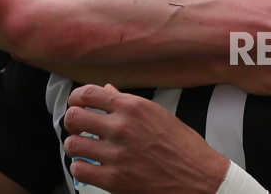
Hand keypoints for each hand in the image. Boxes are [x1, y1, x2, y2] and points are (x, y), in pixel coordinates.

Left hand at [64, 84, 228, 193]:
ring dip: (74, 145)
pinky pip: (79, 170)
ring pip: (72, 144)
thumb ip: (128, 103)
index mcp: (133, 107)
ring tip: (83, 148)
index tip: (76, 103)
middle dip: (71, 121)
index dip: (76, 97)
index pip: (88, 93)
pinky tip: (90, 166)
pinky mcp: (114, 180)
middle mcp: (121, 127)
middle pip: (74, 117)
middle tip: (76, 127)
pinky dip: (80, 168)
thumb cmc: (183, 146)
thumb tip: (107, 91)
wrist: (199, 178)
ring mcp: (117, 154)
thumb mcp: (158, 114)